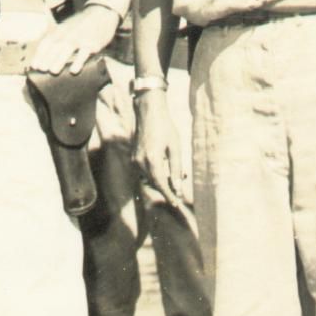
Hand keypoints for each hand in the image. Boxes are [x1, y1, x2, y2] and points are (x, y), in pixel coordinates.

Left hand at [30, 5, 120, 74]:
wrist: (101, 13)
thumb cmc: (80, 25)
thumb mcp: (66, 28)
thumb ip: (56, 39)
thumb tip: (46, 58)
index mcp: (59, 31)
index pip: (46, 43)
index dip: (39, 55)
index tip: (34, 66)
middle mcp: (68, 34)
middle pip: (54, 47)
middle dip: (46, 58)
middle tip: (41, 69)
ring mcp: (80, 39)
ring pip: (67, 49)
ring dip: (59, 61)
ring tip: (53, 71)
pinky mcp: (92, 44)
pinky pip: (84, 53)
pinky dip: (78, 62)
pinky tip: (74, 71)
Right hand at [133, 92, 191, 210]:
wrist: (149, 112)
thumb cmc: (165, 127)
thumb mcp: (175, 148)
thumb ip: (176, 169)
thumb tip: (177, 187)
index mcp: (152, 160)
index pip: (160, 184)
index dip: (169, 195)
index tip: (176, 204)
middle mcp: (140, 162)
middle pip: (154, 183)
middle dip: (167, 188)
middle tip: (181, 188)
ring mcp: (135, 159)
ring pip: (148, 178)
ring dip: (161, 181)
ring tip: (177, 175)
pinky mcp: (134, 157)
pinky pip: (144, 171)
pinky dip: (154, 174)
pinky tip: (165, 167)